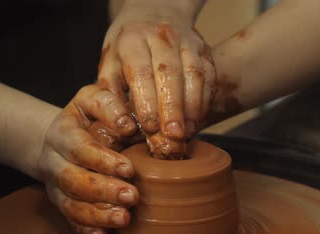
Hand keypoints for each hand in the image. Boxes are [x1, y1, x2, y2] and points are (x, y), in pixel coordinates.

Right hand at [38, 85, 139, 233]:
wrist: (62, 135)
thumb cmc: (89, 115)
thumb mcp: (95, 99)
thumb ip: (111, 105)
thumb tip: (129, 124)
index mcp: (63, 133)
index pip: (79, 148)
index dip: (102, 160)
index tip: (129, 169)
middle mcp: (54, 161)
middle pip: (73, 180)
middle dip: (103, 190)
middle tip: (133, 196)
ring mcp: (55, 185)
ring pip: (70, 204)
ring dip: (98, 214)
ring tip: (124, 219)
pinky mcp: (61, 203)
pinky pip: (70, 221)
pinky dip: (86, 230)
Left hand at [97, 1, 215, 158]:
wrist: (155, 12)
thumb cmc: (128, 45)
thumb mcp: (110, 62)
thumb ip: (111, 92)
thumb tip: (120, 123)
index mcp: (132, 40)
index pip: (141, 72)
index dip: (147, 102)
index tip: (150, 127)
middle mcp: (161, 37)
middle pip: (170, 74)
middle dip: (173, 108)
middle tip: (173, 136)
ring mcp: (186, 41)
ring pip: (193, 74)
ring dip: (192, 106)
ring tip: (187, 132)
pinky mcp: (203, 49)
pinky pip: (209, 75)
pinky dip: (205, 99)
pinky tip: (198, 118)